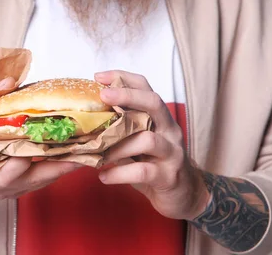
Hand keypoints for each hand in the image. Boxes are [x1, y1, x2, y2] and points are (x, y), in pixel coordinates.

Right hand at [0, 77, 82, 198]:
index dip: (29, 156)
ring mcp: (9, 192)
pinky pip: (41, 183)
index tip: (50, 141)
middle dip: (61, 163)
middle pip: (36, 178)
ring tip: (88, 151)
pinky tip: (73, 155)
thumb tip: (10, 81)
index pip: (10, 168)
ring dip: (64, 167)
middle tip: (85, 148)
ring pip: (42, 182)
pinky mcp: (17, 193)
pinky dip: (56, 169)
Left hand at [95, 70, 209, 220]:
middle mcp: (169, 130)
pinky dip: (119, 173)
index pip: (146, 87)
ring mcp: (172, 153)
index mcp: (160, 117)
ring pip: (147, 139)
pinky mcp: (168, 176)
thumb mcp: (139, 140)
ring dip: (118, 145)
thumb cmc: (154, 163)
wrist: (183, 194)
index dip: (123, 77)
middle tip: (103, 96)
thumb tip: (87, 116)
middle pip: (154, 103)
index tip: (98, 77)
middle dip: (127, 96)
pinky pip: (142, 171)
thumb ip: (122, 127)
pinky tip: (103, 176)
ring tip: (97, 153)